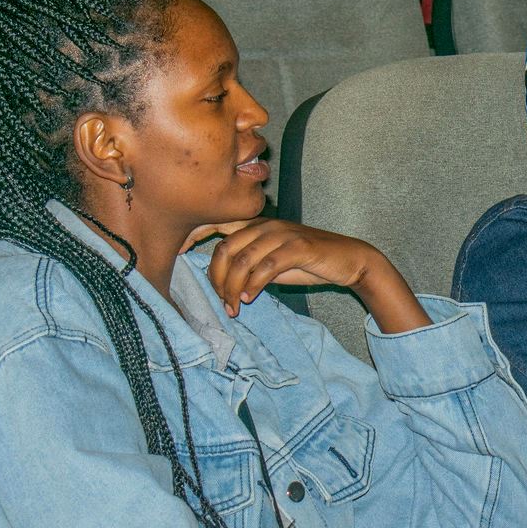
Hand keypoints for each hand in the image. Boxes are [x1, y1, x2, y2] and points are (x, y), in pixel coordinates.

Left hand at [183, 219, 427, 331]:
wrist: (349, 260)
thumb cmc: (309, 262)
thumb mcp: (273, 262)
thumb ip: (249, 265)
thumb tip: (222, 281)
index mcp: (257, 225)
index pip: (217, 222)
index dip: (193, 234)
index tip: (177, 252)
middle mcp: (266, 225)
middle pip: (225, 248)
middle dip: (217, 278)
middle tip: (222, 301)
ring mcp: (282, 234)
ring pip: (242, 259)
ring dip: (233, 287)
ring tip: (235, 306)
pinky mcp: (298, 247)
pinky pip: (265, 266)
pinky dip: (253, 285)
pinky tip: (250, 298)